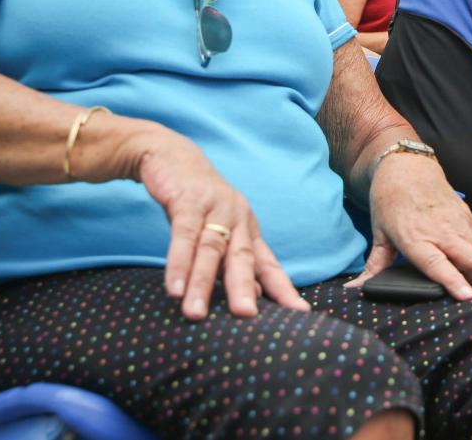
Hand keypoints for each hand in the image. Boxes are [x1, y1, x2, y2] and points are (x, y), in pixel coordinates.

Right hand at [127, 124, 309, 319]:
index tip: (300, 313)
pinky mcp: (187, 200)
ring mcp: (214, 208)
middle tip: (247, 317)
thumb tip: (256, 298)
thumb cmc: (196, 201)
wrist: (171, 155)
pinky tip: (173, 288)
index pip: (268, 264)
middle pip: (243, 258)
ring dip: (201, 283)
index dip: (283, 289)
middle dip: (245, 289)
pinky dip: (178, 262)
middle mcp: (238, 218)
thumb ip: (233, 261)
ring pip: (210, 250)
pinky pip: (183, 235)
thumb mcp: (217, 230)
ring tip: (195, 315)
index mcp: (247, 228)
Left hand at [346, 152, 471, 300]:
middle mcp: (440, 230)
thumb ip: (374, 266)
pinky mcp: (467, 216)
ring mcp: (457, 221)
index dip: (453, 281)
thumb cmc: (390, 200)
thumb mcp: (379, 233)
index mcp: (414, 237)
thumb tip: (354, 289)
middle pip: (470, 259)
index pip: (437, 263)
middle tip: (471, 299)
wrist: (406, 166)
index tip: (466, 297)